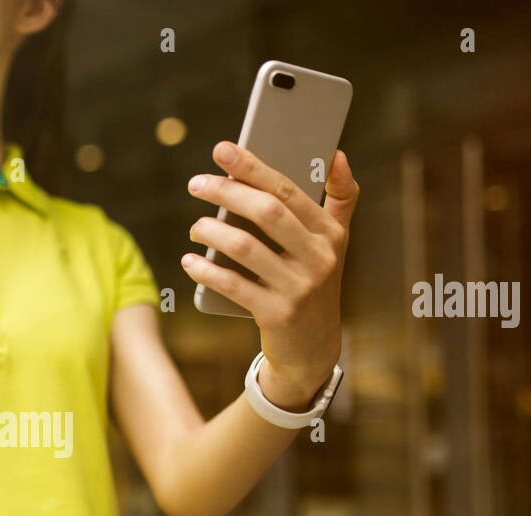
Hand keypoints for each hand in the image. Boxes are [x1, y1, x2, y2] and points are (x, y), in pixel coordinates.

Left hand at [181, 142, 359, 409]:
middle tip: (195, 183)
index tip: (222, 150)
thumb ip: (341, 199)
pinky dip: (207, 271)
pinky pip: (234, 286)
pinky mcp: (278, 315)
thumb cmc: (314, 285)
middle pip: (267, 212)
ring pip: (246, 247)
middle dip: (226, 192)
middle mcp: (319, 258)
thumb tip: (336, 153)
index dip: (253, 167)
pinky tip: (190, 261)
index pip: (289, 190)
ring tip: (195, 227)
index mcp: (331, 234)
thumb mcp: (335, 244)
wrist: (313, 349)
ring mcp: (300, 288)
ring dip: (212, 232)